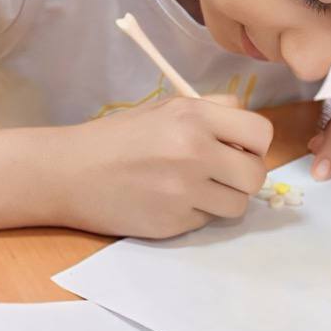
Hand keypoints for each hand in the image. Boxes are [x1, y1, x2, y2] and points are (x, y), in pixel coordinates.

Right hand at [63, 95, 272, 238]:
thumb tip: (249, 133)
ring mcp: (185, 191)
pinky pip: (207, 221)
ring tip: (193, 189)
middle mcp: (194, 152)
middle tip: (223, 175)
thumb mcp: (165, 108)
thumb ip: (211, 112)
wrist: (69, 173)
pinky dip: (195, 214)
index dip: (254, 145)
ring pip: (237, 205)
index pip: (261, 133)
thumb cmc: (118, 137)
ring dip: (223, 199)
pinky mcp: (173, 223)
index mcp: (194, 116)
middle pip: (256, 175)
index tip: (239, 149)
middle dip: (244, 177)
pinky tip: (169, 201)